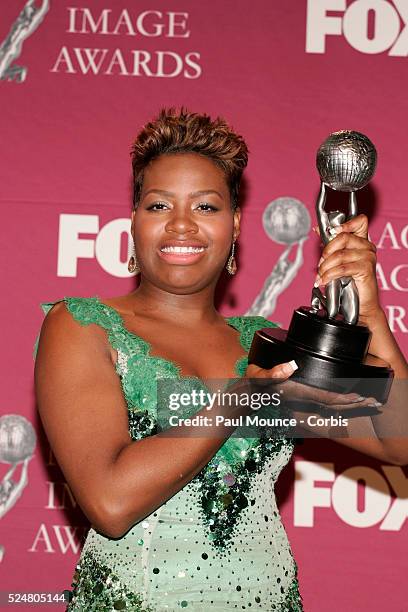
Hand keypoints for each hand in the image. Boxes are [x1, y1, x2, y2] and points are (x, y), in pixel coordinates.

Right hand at [244, 362, 380, 413]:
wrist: (244, 399)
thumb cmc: (250, 386)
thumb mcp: (256, 377)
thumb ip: (271, 374)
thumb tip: (289, 368)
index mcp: (294, 393)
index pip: (325, 398)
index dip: (344, 398)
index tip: (360, 396)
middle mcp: (301, 401)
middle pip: (334, 405)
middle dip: (353, 405)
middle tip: (374, 402)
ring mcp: (303, 404)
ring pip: (331, 407)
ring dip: (349, 406)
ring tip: (368, 402)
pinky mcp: (302, 403)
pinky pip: (325, 406)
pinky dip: (339, 406)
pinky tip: (348, 402)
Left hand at [314, 214, 381, 325]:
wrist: (360, 304)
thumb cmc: (349, 283)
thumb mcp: (337, 261)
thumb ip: (331, 246)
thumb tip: (317, 230)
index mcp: (361, 241)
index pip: (360, 221)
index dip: (345, 223)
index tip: (332, 230)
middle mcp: (367, 247)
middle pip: (343, 237)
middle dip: (326, 251)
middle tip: (321, 263)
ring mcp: (368, 257)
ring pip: (339, 254)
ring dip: (325, 267)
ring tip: (321, 276)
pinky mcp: (366, 269)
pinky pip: (342, 268)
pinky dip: (329, 275)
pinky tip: (324, 281)